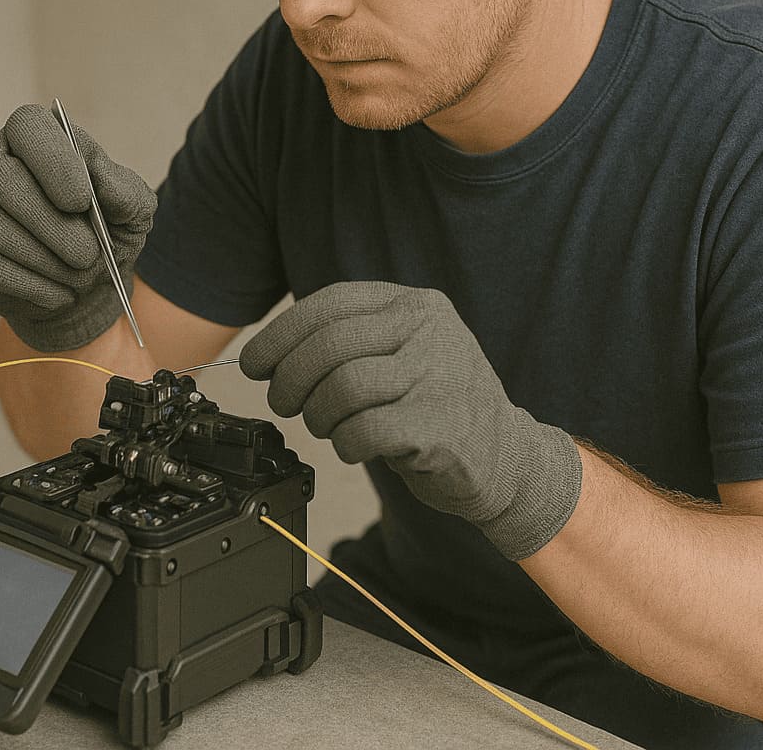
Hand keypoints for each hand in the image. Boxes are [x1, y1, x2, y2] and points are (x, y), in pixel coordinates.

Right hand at [0, 104, 156, 351]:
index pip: (27, 126)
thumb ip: (123, 192)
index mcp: (36, 137)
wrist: (86, 283)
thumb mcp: (133, 211)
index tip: (82, 200)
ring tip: (80, 277)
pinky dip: (27, 285)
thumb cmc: (109, 232)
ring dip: (41, 259)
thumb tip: (99, 177)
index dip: (52, 160)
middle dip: (48, 222)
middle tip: (88, 255)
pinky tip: (60, 294)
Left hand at [239, 281, 581, 559]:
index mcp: (414, 304)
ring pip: (342, 387)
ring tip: (325, 426)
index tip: (255, 363)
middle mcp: (429, 330)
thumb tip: (269, 355)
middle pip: (330, 345)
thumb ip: (350, 342)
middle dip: (289, 379)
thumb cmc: (436, 404)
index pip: (331, 303)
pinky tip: (354, 445)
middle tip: (282, 402)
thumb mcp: (403, 352)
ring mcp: (438, 374)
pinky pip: (363, 430)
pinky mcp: (439, 425)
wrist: (507, 458)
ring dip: (317, 415)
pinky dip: (345, 443)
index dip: (281, 334)